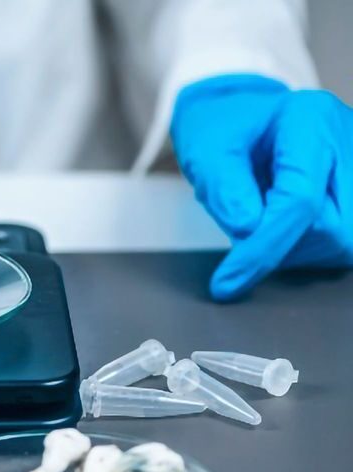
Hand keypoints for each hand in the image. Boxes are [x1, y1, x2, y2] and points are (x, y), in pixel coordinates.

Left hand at [171, 74, 352, 300]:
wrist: (236, 117)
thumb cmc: (220, 130)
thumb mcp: (205, 152)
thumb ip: (224, 189)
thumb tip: (248, 230)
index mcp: (310, 120)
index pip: (300, 201)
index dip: (263, 249)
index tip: (227, 281)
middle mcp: (347, 140)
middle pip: (334, 229)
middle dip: (281, 246)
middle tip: (243, 225)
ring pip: (345, 243)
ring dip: (296, 249)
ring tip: (262, 217)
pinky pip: (343, 242)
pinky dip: (308, 245)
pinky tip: (283, 224)